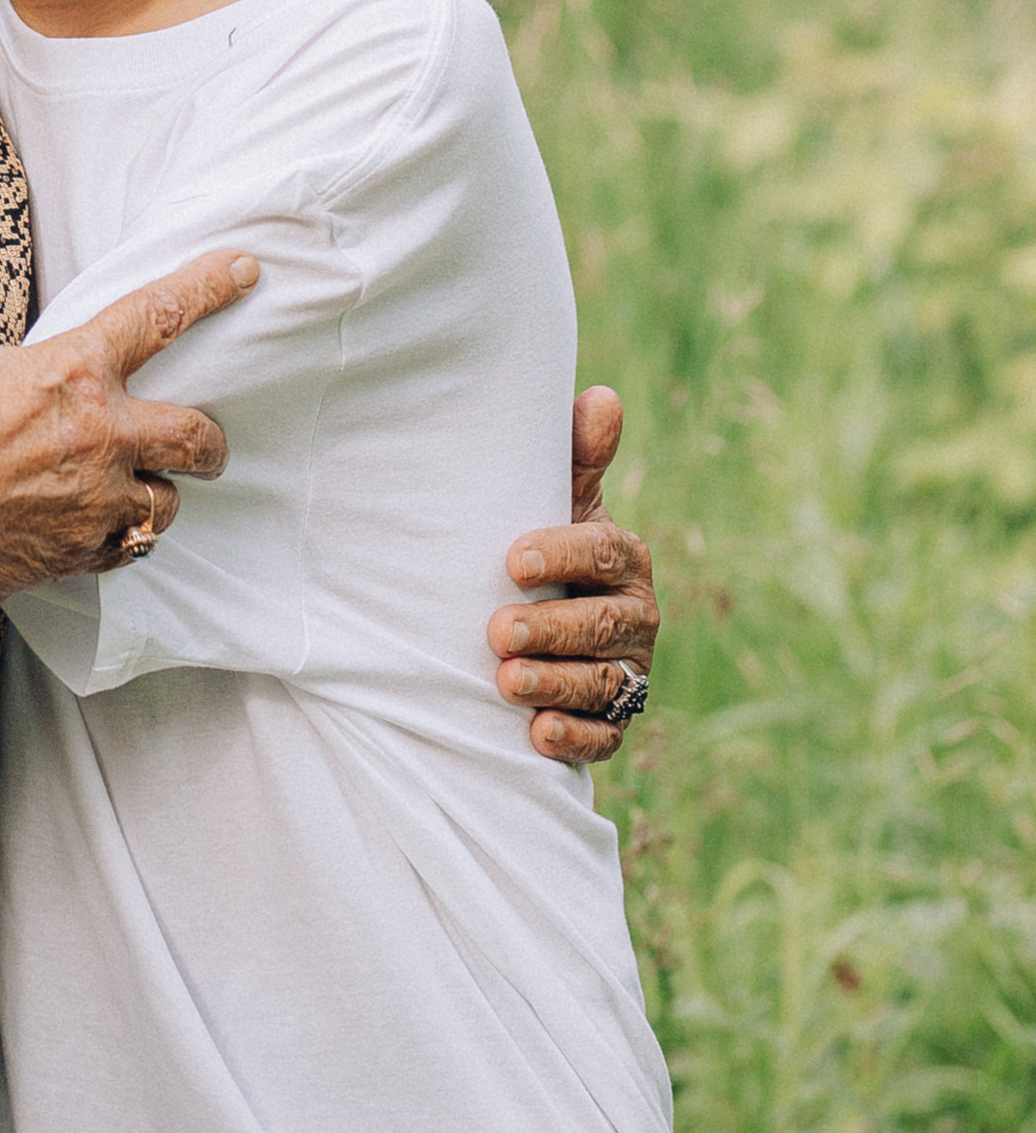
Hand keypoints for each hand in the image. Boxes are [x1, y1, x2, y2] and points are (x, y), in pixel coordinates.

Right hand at [0, 253, 253, 596]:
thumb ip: (15, 364)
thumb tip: (18, 377)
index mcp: (75, 370)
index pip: (160, 314)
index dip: (210, 286)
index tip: (246, 269)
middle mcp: (101, 435)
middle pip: (197, 435)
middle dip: (211, 442)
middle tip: (207, 445)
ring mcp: (94, 500)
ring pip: (167, 503)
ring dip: (157, 496)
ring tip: (135, 494)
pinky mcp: (76, 552)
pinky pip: (125, 549)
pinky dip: (119, 539)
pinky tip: (97, 532)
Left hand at [487, 387, 659, 766]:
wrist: (542, 631)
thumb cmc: (546, 555)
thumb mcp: (557, 506)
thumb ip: (575, 458)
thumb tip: (601, 396)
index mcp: (624, 559)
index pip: (606, 552)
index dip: (564, 554)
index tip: (512, 558)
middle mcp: (635, 617)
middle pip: (604, 624)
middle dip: (552, 629)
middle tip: (496, 632)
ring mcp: (627, 673)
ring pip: (602, 683)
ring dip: (555, 684)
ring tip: (506, 681)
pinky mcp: (613, 723)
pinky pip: (604, 737)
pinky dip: (572, 736)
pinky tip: (536, 734)